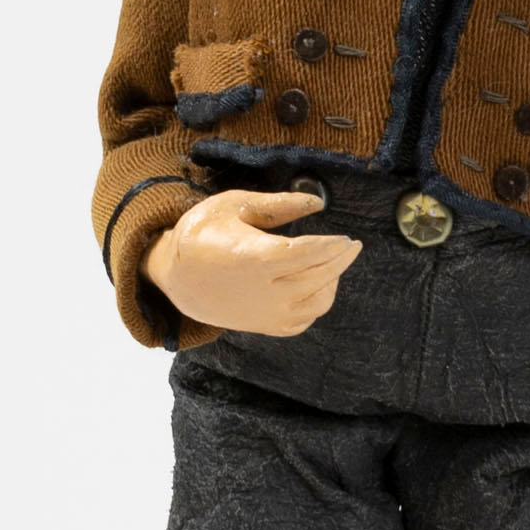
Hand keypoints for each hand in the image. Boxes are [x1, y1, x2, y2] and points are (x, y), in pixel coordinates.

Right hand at [143, 189, 362, 336]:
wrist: (177, 278)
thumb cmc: (204, 234)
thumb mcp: (234, 205)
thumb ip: (278, 204)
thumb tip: (318, 202)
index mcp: (254, 258)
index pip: (308, 255)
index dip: (332, 247)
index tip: (347, 238)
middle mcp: (263, 292)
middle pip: (319, 277)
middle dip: (340, 260)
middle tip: (351, 246)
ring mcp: (266, 314)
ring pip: (317, 303)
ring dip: (331, 282)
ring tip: (332, 262)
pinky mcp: (265, 327)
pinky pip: (304, 320)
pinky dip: (317, 303)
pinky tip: (317, 285)